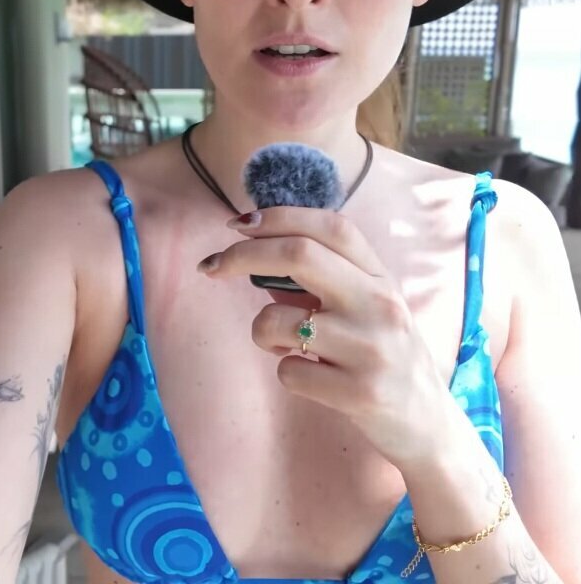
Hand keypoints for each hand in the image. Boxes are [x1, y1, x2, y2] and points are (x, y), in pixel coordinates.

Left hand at [197, 207, 452, 469]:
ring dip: (262, 333)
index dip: (278, 217)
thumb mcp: (370, 308)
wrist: (430, 426)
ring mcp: (370, 349)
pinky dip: (287, 373)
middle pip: (299, 255)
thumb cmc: (387, 357)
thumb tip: (259, 255)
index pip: (331, 227)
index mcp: (381, 278)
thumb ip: (327, 279)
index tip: (236, 225)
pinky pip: (288, 372)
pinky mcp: (360, 393)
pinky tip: (314, 380)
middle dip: (242, 255)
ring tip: (286, 347)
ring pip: (277, 321)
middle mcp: (380, 305)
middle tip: (211, 267)